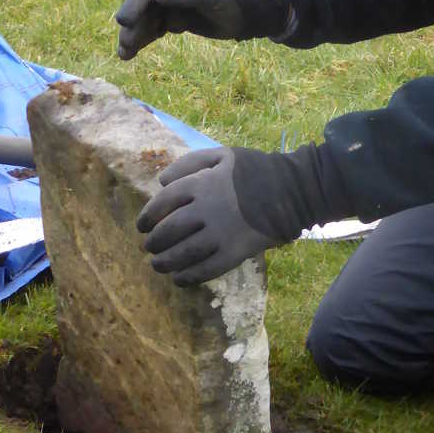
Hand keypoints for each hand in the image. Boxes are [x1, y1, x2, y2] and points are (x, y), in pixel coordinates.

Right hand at [114, 0, 292, 59]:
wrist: (254, 11)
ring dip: (136, 35)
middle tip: (123, 49)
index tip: (123, 23)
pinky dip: (146, 37)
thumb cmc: (236, 2)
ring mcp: (176, 4)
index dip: (135, 4)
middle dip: (132, 26)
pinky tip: (135, 50)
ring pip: (149, 19)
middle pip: (145, 6)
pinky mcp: (180, 18)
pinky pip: (157, 27)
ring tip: (124, 56)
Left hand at [136, 147, 279, 284]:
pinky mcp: (234, 253)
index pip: (163, 202)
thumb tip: (161, 181)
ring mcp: (220, 233)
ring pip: (183, 253)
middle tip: (149, 247)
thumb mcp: (223, 154)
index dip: (148, 216)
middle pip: (169, 230)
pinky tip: (180, 278)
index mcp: (201, 183)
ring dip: (165, 262)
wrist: (292, 191)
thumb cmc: (255, 170)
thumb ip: (190, 163)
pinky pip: (205, 270)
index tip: (142, 226)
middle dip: (154, 242)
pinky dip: (188, 277)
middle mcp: (206, 209)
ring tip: (158, 265)